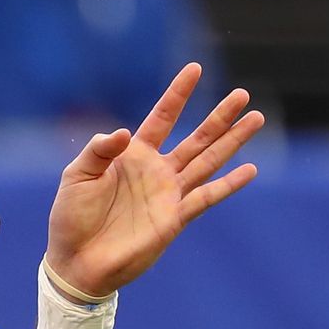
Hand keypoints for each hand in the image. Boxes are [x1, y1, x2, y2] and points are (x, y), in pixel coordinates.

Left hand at [46, 63, 262, 297]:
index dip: (178, 94)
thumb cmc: (71, 217)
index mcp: (133, 155)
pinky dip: (228, 184)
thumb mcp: (77, 176)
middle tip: (243, 94)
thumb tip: (125, 132)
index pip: (162, 117)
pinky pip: (206, 197)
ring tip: (256, 119)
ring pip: (208, 161)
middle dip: (220, 116)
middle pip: (196, 137)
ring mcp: (169, 194)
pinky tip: (250, 169)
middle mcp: (157, 171)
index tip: (194, 68)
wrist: (76, 260)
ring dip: (232, 141)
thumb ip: (99, 150)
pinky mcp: (175, 218)